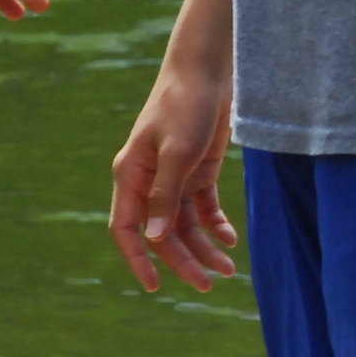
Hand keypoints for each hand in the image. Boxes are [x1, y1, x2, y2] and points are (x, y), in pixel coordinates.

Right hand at [109, 60, 236, 293]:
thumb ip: (166, 194)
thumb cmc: (185, 104)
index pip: (126, 229)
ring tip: (228, 269)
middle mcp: (149, 182)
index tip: (154, 285)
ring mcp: (174, 178)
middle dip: (184, 260)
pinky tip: (229, 239)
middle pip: (162, 233)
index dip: (138, 259)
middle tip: (209, 283)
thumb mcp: (177, 151)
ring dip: (204, 247)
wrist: (208, 70)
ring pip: (185, 225)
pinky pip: (203, 208)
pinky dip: (215, 224)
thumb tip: (155, 237)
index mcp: (132, 177)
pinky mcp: (198, 170)